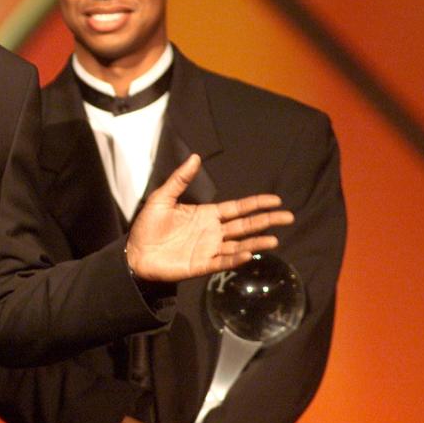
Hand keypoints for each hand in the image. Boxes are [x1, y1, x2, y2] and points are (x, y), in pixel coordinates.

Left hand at [127, 154, 291, 280]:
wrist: (135, 252)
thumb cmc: (148, 225)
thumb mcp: (162, 198)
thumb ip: (180, 179)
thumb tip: (195, 157)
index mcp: (207, 214)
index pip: (238, 208)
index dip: (256, 204)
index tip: (276, 200)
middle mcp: (213, 231)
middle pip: (245, 225)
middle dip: (266, 221)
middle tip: (288, 217)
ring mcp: (209, 249)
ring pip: (239, 245)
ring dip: (256, 242)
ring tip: (274, 239)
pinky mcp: (201, 265)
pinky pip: (222, 261)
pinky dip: (235, 259)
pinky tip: (248, 253)